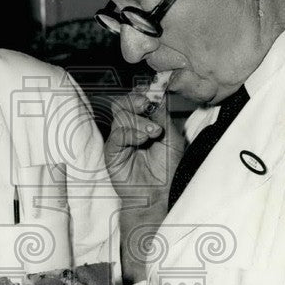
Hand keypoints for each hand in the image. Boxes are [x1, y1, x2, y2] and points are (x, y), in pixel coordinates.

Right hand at [105, 88, 184, 282]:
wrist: (159, 193)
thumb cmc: (166, 168)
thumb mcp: (171, 137)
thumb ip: (162, 116)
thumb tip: (156, 95)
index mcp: (142, 121)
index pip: (137, 99)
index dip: (144, 92)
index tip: (155, 92)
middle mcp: (129, 128)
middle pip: (123, 103)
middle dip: (135, 99)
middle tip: (147, 103)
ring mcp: (119, 139)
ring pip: (120, 116)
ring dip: (138, 120)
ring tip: (153, 131)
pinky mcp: (112, 152)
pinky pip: (117, 135)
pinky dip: (131, 133)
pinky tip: (143, 138)